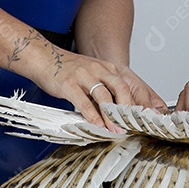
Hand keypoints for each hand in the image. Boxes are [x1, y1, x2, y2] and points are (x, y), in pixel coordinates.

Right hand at [16, 33, 166, 127]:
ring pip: (104, 96)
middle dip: (129, 109)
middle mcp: (98, 69)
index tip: (145, 117)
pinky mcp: (69, 84)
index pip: (129, 85)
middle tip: (133, 125)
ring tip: (116, 130)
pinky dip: (92, 116)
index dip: (139, 102)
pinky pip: (84, 102)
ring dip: (111, 116)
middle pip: (121, 88)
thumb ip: (104, 89)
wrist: (43, 58)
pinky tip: (97, 126)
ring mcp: (84, 76)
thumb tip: (118, 111)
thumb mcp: (92, 75)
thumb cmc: (68, 69)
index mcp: (107, 67)